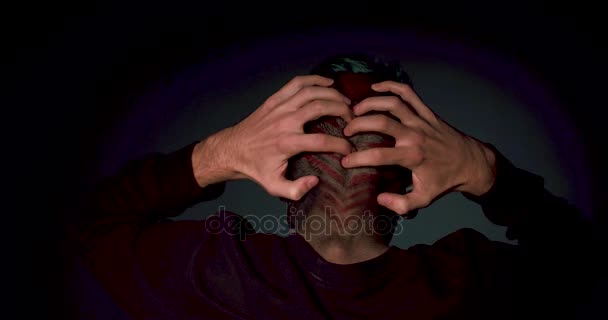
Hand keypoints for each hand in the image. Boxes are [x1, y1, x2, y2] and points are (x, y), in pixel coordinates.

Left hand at [193, 75, 353, 200]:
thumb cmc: (256, 169)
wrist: (232, 150)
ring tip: (346, 101)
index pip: (322, 141)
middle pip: (320, 107)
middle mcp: (285, 121)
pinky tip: (328, 82)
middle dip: (342, 110)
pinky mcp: (274, 99)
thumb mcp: (273, 186)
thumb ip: (295, 190)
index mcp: (287, 143)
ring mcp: (279, 107)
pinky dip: (314, 79)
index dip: (341, 144)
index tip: (350, 149)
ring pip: (311, 92)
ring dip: (332, 93)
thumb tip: (316, 181)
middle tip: (353, 118)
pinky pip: (297, 83)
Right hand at [341, 81, 496, 214]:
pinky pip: (409, 93)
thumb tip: (379, 198)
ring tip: (354, 109)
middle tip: (345, 130)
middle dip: (358, 124)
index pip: (378, 155)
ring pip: (393, 103)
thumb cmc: (444, 182)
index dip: (357, 158)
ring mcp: (421, 121)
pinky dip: (392, 86)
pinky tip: (375, 87)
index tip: (344, 161)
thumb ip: (401, 204)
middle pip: (381, 122)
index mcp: (412, 157)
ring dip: (370, 103)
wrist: (471, 164)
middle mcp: (415, 135)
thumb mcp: (424, 199)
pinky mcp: (427, 112)